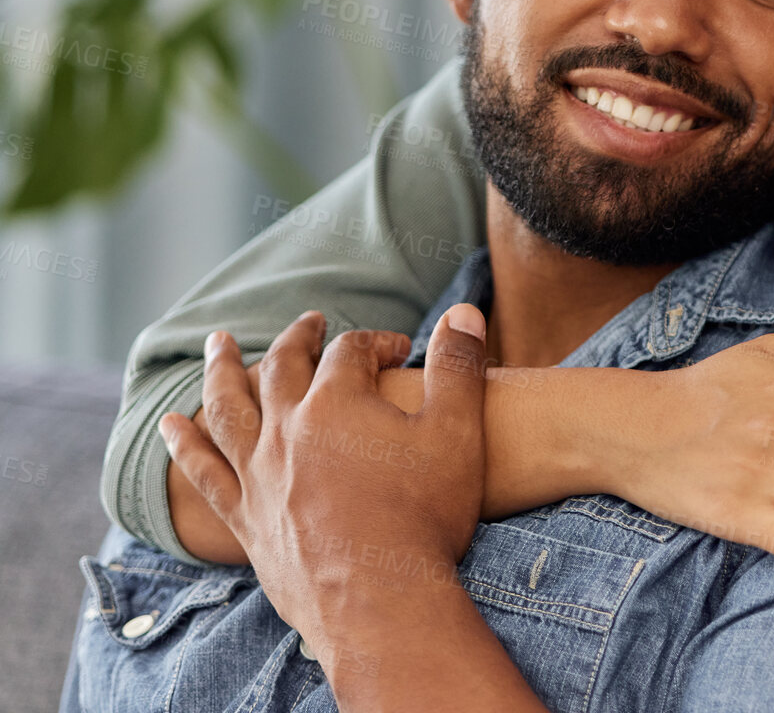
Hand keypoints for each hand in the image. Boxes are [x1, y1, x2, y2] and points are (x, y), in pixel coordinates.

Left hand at [159, 305, 489, 669]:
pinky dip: (185, 445)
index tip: (401, 351)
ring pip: (230, 408)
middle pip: (283, 367)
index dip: (378, 343)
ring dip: (222, 371)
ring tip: (215, 344)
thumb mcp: (458, 431)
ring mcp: (260, 474)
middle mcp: (288, 430)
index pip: (351, 351)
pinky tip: (172, 426)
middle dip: (298, 339)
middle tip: (309, 323)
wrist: (380, 599)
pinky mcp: (246, 518)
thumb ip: (459, 367)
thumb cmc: (425, 514)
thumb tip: (464, 312)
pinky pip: (204, 472)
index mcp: (338, 402)